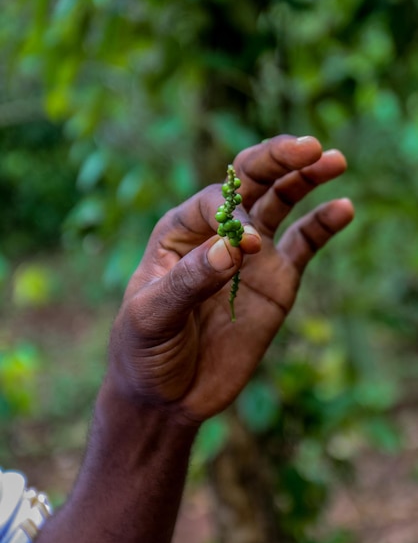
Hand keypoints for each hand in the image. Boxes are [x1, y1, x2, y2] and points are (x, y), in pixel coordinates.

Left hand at [109, 135, 353, 423]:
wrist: (167, 396)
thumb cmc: (143, 350)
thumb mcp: (152, 316)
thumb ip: (191, 280)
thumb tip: (234, 246)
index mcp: (180, 232)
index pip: (214, 202)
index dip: (234, 213)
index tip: (248, 246)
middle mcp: (218, 235)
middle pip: (250, 183)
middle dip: (277, 160)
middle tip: (310, 147)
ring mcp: (251, 256)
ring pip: (281, 204)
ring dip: (305, 178)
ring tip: (334, 159)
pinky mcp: (276, 281)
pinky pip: (305, 245)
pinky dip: (323, 224)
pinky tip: (342, 209)